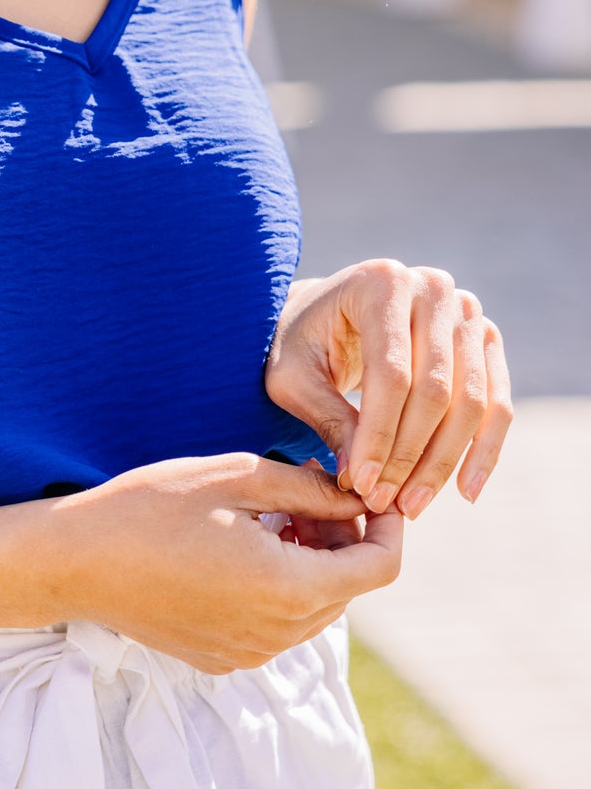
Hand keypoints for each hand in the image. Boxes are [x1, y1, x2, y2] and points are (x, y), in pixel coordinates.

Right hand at [50, 451, 400, 671]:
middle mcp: (277, 634)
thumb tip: (355, 495)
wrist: (75, 561)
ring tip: (273, 515)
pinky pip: (277, 624)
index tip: (371, 490)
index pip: (379, 568)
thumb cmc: (152, 507)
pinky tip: (241, 547)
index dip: (388, 525)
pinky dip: (279, 587)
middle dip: (344, 538)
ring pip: (314, 609)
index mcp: (289, 589)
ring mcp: (248, 653)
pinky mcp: (222, 658)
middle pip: (348, 589)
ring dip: (312, 562)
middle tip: (310, 489)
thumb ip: (309, 488)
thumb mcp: (236, 476)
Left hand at [264, 260, 512, 518]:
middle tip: (385, 503)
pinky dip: (484, 451)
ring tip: (414, 506)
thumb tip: (362, 478)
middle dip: (410, 456)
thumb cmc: (301, 343)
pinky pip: (496, 404)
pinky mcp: (485, 340)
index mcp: (381, 282)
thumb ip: (328, 418)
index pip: (391, 373)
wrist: (327, 315)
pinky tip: (464, 492)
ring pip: (471, 402)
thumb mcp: (293, 376)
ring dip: (444, 462)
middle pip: (436, 389)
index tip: (360, 485)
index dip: (379, 436)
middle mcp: (432, 287)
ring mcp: (466, 311)